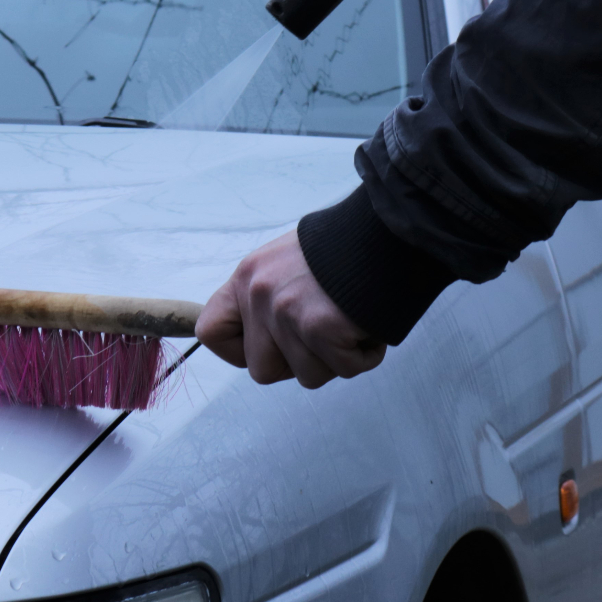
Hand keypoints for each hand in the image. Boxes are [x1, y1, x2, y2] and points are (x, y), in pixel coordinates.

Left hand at [196, 229, 386, 387]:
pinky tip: (369, 324)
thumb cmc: (347, 248)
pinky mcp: (320, 328)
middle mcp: (258, 294)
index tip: (270, 348)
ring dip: (336, 358)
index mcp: (247, 276)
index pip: (211, 332)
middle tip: (326, 334)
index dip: (240, 352)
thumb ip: (270, 297)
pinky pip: (343, 369)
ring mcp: (286, 312)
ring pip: (307, 375)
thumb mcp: (288, 262)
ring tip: (351, 320)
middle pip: (261, 369)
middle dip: (298, 362)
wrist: (390, 227)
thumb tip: (266, 338)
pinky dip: (364, 355)